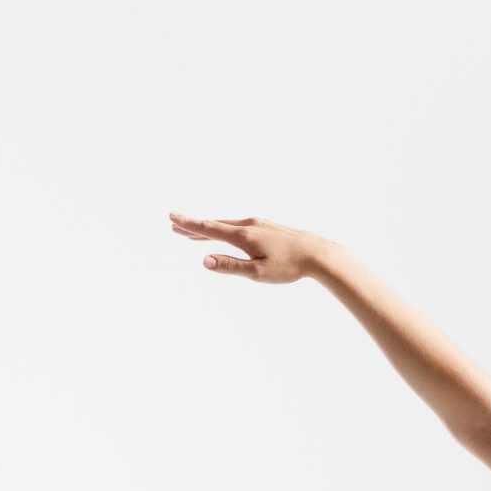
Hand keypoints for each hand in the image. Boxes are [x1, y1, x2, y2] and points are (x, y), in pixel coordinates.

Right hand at [167, 213, 324, 283]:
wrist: (317, 254)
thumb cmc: (289, 266)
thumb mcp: (257, 273)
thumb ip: (230, 266)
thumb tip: (204, 261)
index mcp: (243, 236)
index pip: (210, 229)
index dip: (189, 225)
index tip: (172, 218)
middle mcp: (249, 225)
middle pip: (215, 224)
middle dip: (194, 226)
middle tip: (174, 223)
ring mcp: (258, 223)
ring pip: (227, 225)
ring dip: (208, 228)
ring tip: (193, 232)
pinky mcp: (266, 227)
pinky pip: (238, 226)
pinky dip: (224, 229)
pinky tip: (224, 233)